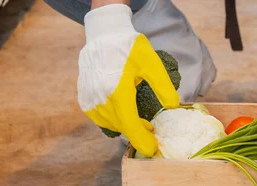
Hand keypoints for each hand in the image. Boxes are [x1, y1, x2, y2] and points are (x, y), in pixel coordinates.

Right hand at [78, 4, 179, 156]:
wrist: (103, 36)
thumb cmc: (129, 48)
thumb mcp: (152, 64)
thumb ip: (163, 87)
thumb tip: (173, 106)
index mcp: (117, 91)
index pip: (130, 125)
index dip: (141, 141)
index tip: (151, 151)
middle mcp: (100, 99)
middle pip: (121, 127)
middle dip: (138, 133)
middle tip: (153, 133)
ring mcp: (89, 100)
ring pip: (110, 124)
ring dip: (126, 126)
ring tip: (142, 122)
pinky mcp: (83, 98)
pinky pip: (100, 118)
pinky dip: (114, 120)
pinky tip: (125, 113)